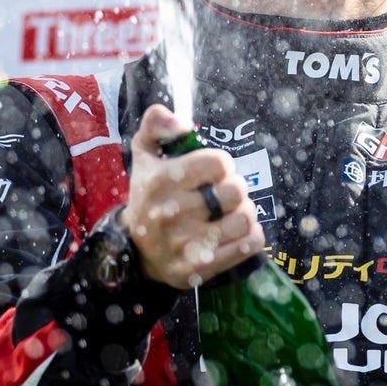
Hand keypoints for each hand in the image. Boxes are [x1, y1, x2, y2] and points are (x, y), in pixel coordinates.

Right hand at [120, 104, 264, 287]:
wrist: (136, 251)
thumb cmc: (149, 196)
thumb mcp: (145, 156)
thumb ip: (156, 127)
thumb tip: (172, 117)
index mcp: (160, 181)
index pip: (219, 163)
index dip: (222, 165)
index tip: (213, 172)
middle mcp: (172, 213)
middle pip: (235, 190)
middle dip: (234, 189)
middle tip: (223, 194)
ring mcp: (187, 244)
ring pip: (245, 219)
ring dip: (244, 213)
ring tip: (229, 213)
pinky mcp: (200, 268)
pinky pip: (248, 245)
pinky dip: (250, 236)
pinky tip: (236, 232)